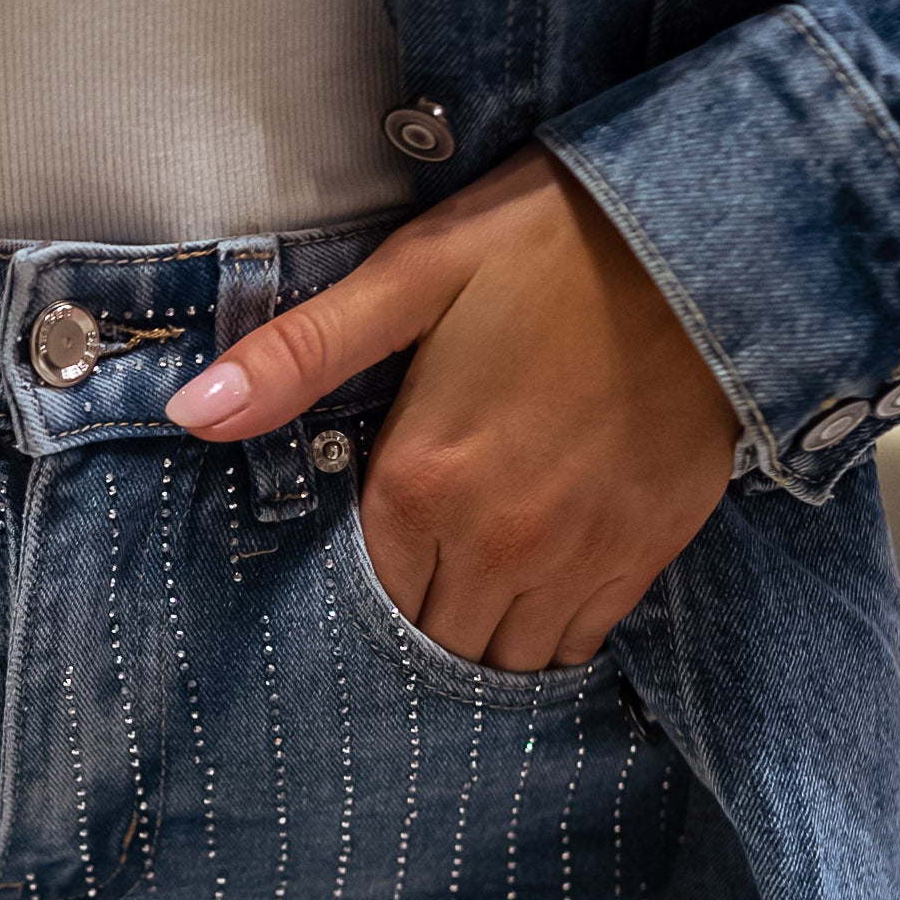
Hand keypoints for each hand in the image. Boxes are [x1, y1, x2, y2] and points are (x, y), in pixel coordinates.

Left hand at [166, 147, 739, 669]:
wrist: (706, 238)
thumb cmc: (548, 243)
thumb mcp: (411, 275)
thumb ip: (299, 355)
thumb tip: (192, 409)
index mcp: (421, 480)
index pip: (368, 596)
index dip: (365, 592)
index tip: (378, 565)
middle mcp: (495, 540)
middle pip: (434, 642)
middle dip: (420, 627)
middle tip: (425, 591)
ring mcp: (576, 556)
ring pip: (508, 660)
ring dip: (485, 643)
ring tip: (478, 604)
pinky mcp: (643, 552)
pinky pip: (580, 641)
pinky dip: (553, 636)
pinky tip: (542, 597)